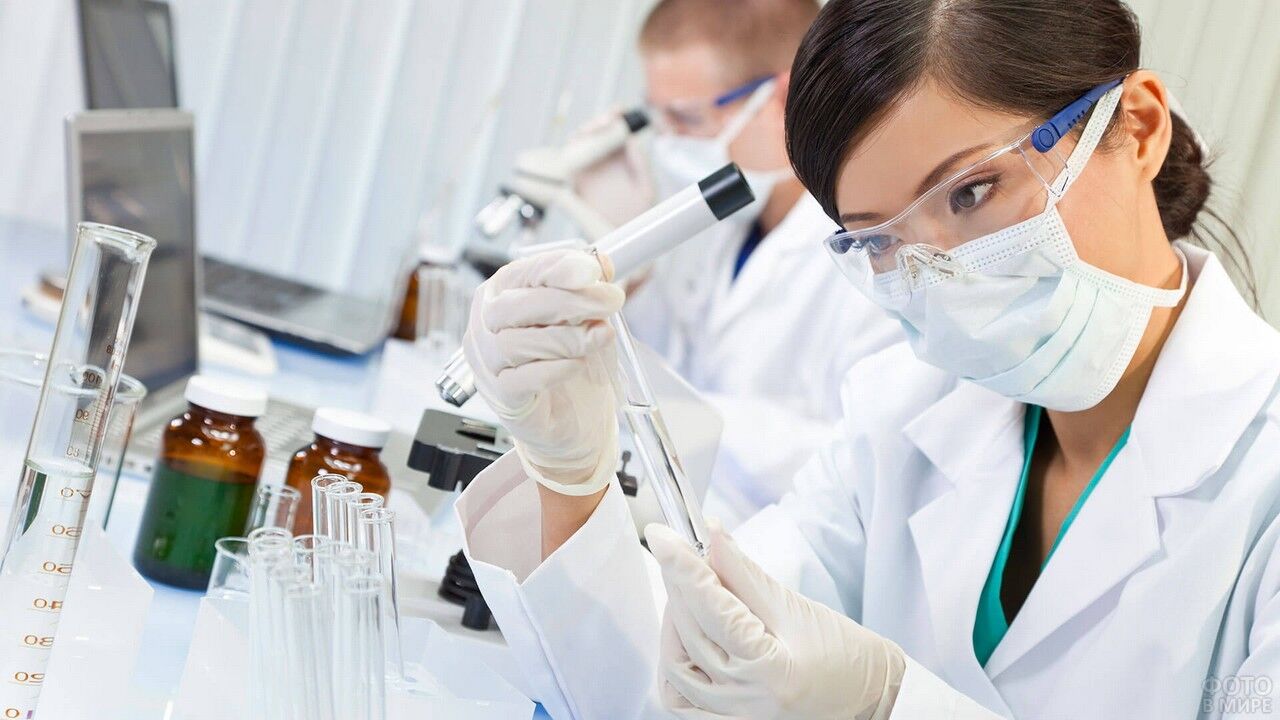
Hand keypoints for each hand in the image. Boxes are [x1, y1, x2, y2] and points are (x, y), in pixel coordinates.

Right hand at [463, 249, 624, 494]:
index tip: (593, 271)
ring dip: (567, 336)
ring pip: (516, 343)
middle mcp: (486, 325)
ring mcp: (488, 363)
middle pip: (516, 306)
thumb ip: (590, 288)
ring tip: (601, 335)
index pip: (522, 273)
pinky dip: (554, 369)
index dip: (557, 268)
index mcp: (502, 294)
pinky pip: (521, 379)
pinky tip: (578, 364)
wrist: (576, 419)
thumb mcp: (588, 317)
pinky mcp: (502, 397)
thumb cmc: (574, 362)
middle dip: (570, 300)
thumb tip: (601, 261)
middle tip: (611, 301)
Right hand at [573, 111, 655, 226]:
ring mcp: (588, 169)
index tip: (616, 113)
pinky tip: (574, 151)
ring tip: (589, 135)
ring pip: (580, 142)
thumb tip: (631, 142)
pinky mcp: (573, 182)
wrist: (625, 242)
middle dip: (597, 122)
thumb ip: (642, 166)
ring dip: (583, 134)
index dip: (616, 114)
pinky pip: (567, 163)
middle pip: (597, 130)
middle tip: (602, 125)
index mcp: (624, 156)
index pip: (619, 127)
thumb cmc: (640, 218)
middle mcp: (605, 159)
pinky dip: (568, 153)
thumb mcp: (648, 190)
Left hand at [647, 522, 905, 719]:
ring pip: (677, 667)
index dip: (682, 566)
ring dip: (673, 622)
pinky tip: (682, 637)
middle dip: (678, 584)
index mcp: (771, 670)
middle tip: (677, 551)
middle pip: (690, 633)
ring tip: (689, 593)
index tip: (662, 535)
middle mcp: (747, 702)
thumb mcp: (798, 609)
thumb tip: (710, 534)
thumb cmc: (849, 658)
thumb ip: (745, 574)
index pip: (712, 608)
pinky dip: (674, 664)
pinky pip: (681, 700)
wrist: (872, 702)